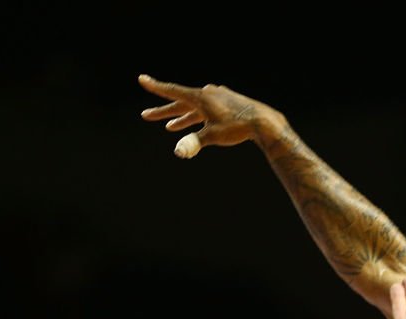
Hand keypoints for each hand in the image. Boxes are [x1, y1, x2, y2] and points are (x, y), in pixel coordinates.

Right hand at [138, 74, 285, 157]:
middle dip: (163, 111)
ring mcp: (218, 97)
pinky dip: (197, 116)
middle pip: (180, 103)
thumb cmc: (238, 128)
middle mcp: (207, 94)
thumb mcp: (213, 136)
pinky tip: (196, 119)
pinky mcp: (227, 103)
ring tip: (169, 127)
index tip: (142, 79)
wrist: (263, 122)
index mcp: (200, 98)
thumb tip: (179, 152)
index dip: (156, 87)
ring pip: (193, 108)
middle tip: (146, 115)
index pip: (173, 91)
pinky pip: (206, 109)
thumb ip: (194, 143)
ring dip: (181, 117)